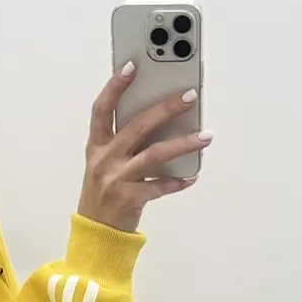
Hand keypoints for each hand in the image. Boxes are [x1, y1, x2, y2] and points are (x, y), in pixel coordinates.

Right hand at [77, 64, 210, 234]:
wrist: (96, 235)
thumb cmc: (105, 193)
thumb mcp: (105, 163)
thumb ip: (125, 141)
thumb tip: (162, 117)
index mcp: (96, 146)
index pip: (102, 109)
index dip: (115, 86)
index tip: (132, 66)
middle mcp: (104, 160)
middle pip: (137, 126)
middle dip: (166, 108)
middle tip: (190, 96)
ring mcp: (116, 180)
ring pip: (154, 154)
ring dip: (183, 143)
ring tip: (206, 136)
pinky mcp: (129, 199)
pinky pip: (159, 186)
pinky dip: (178, 181)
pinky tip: (193, 175)